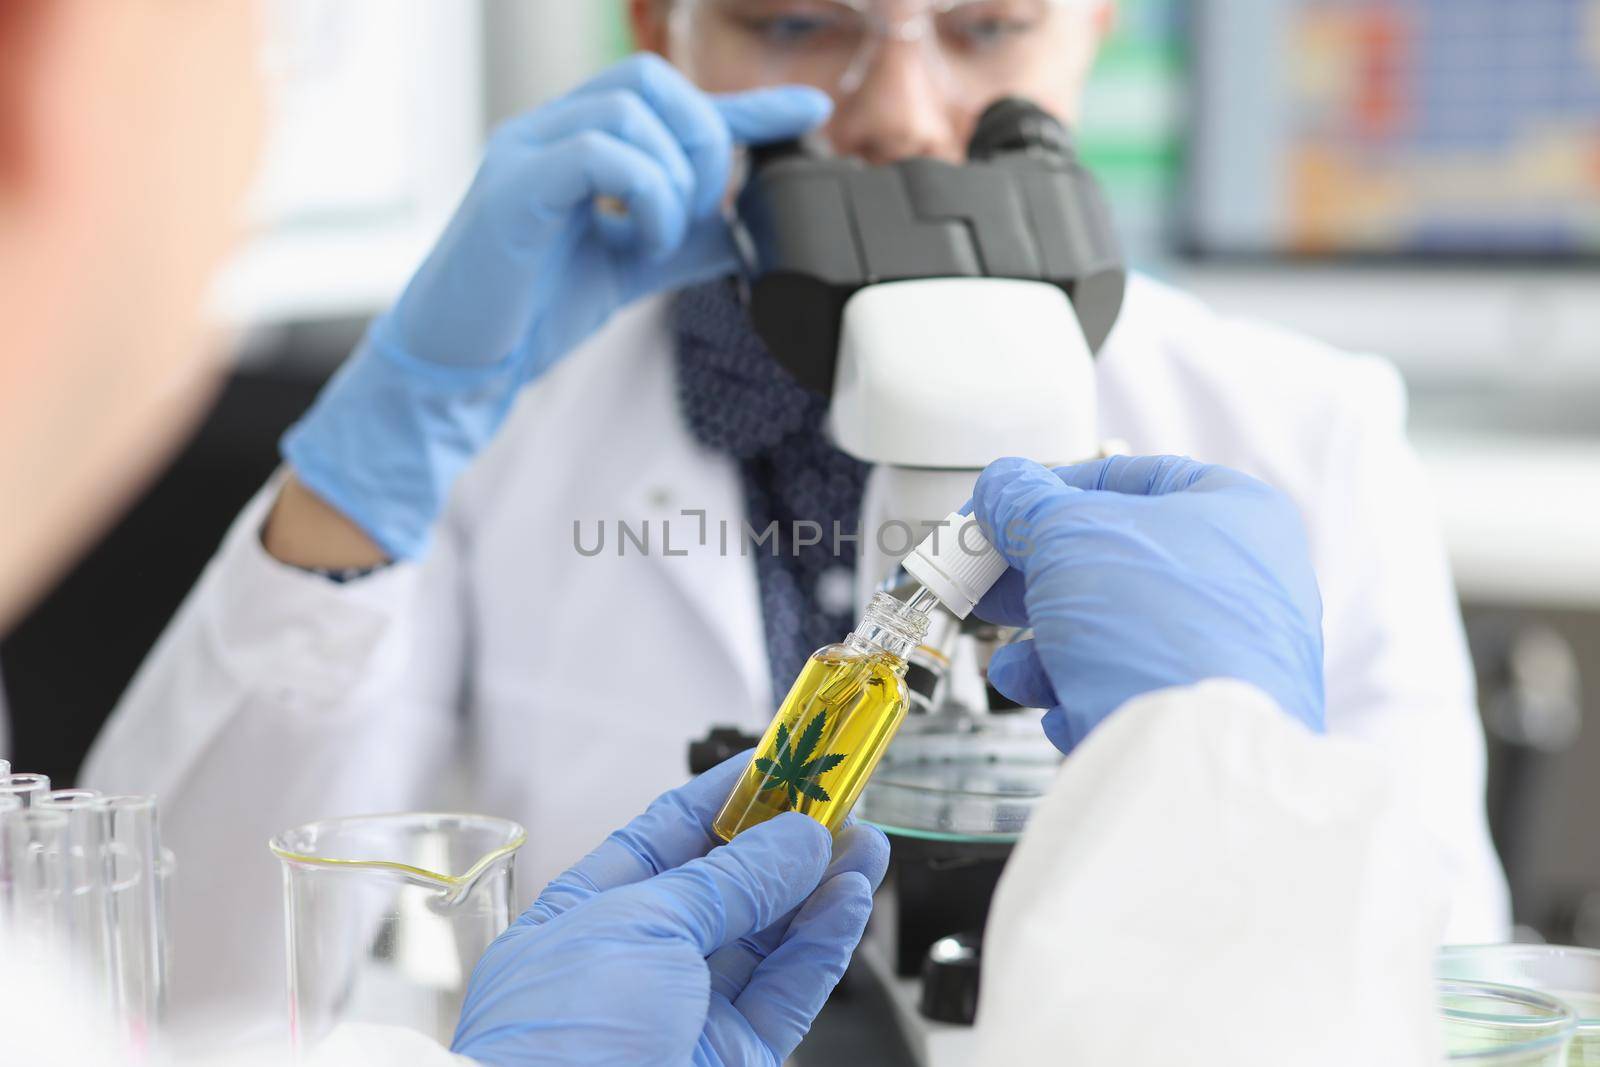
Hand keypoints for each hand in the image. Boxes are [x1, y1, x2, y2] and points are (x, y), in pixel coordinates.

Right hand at [279, 55, 832, 558]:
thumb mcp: (629, 269)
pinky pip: (600, 152)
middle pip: (651, 81)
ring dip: (672, 183)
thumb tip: (743, 226)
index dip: (744, 105)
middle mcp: (546, 129)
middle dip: (701, 146)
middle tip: (693, 216)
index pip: (668, 100)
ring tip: (656, 240)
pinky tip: (639, 241)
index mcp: (574, 141)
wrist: (460, 364)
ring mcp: (525, 150)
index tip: (809, 112)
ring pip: (632, 111)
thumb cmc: (528, 312)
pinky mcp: (513, 186)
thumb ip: (683, 241)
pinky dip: (643, 194)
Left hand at [451, 756, 888, 1066]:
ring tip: (865, 839)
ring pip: (769, 936)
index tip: (780, 759)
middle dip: (785, 838)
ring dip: (819, 885)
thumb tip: (796, 838)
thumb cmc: (556, 1041)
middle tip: (839, 795)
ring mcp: (690, 1015)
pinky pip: (791, 989)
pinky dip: (826, 943)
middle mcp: (640, 964)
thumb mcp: (640, 927)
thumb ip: (730, 881)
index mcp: (587, 916)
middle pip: (727, 885)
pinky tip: (852, 896)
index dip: (725, 794)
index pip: (666, 837)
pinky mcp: (737, 1058)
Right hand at [971, 455, 1323, 753]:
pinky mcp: (1203, 712)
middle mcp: (1244, 580)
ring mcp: (1228, 651)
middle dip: (1036, 579)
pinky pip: (1129, 688)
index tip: (1003, 507)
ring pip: (1114, 633)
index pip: (1131, 479)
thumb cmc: (1160, 625)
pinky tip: (1061, 707)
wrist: (1196, 752)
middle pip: (1113, 562)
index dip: (1053, 489)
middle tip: (985, 583)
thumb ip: (1025, 503)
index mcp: (1236, 514)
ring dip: (1046, 648)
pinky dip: (1083, 693)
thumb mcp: (1068, 534)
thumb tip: (1000, 488)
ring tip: (1014, 668)